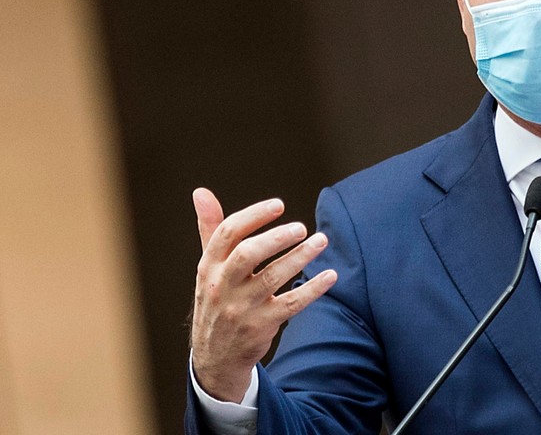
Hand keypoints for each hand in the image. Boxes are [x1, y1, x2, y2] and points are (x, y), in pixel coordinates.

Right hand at [189, 188, 337, 402]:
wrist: (214, 356)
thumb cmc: (217, 299)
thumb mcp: (208, 267)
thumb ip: (211, 229)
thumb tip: (201, 192)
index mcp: (208, 266)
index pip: (227, 234)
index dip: (254, 216)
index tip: (279, 205)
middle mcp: (221, 286)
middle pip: (246, 255)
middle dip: (275, 238)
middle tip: (301, 227)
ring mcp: (241, 308)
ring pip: (273, 278)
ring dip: (300, 257)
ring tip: (322, 241)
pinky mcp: (261, 326)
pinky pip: (291, 305)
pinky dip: (313, 289)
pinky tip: (330, 275)